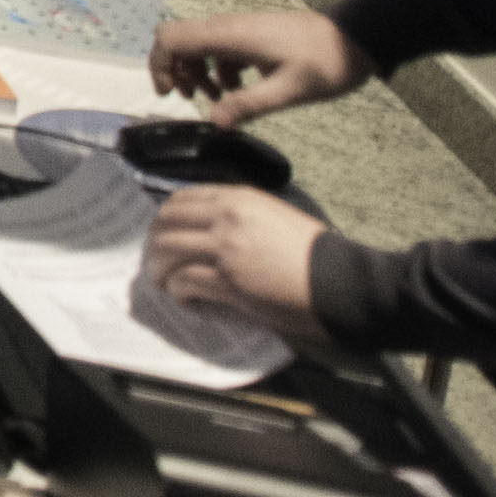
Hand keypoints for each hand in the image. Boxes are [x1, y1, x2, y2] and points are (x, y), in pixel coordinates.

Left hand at [139, 179, 331, 343]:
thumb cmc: (314, 254)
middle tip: (156, 262)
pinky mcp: (229, 280)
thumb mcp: (275, 217)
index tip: (162, 234)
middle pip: (166, 223)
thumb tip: (207, 231)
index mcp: (239, 198)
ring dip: (160, 269)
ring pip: (167, 250)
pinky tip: (185, 298)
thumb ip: (239, 216)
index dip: (165, 219)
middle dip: (154, 244)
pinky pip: (185, 281)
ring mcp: (226, 248)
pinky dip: (179, 291)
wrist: (341, 281)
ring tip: (164, 283)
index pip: (181, 199)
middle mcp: (227, 216)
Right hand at [151, 6, 359, 120]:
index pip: (171, 39)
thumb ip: (248, 105)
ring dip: (197, 73)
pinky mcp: (250, 36)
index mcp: (229, 36)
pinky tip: (238, 90)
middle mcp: (227, 28)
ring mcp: (238, 30)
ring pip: (197, 46)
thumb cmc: (324, 62)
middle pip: (178, 40)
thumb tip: (215, 123)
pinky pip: (218, 50)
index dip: (160, 65)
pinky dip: (217, 70)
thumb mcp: (289, 90)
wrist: (355, 37)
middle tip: (192, 100)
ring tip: (217, 100)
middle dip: (175, 71)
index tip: (169, 95)